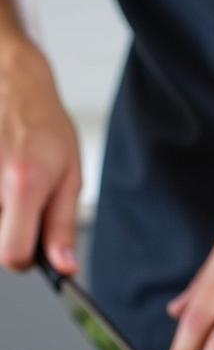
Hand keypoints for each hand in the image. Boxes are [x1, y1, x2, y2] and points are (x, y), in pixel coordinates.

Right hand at [0, 38, 80, 272]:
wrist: (11, 83)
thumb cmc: (44, 126)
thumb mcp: (70, 176)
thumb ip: (62, 225)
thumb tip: (64, 266)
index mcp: (23, 183)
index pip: (11, 253)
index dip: (25, 259)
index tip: (34, 250)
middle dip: (9, 230)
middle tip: (23, 200)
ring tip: (8, 182)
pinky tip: (0, 173)